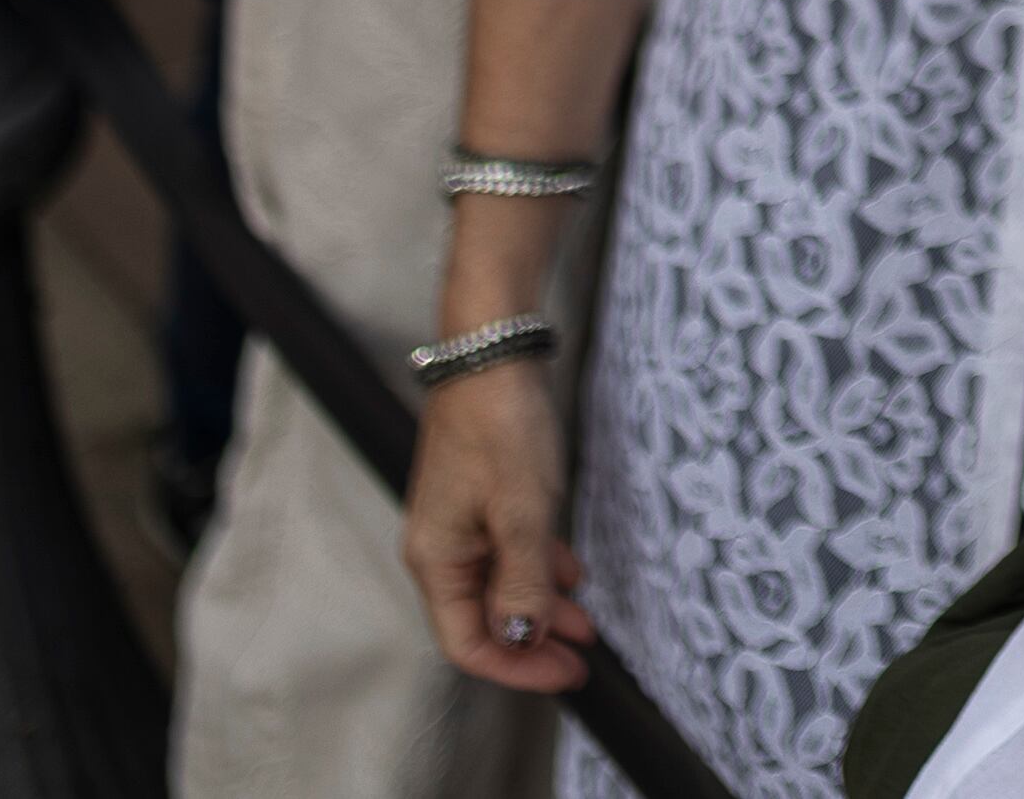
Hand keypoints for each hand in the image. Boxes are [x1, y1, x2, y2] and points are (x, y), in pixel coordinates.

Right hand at [404, 363, 595, 690]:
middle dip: (534, 643)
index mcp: (437, 559)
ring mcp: (460, 522)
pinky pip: (508, 552)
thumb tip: (521, 637)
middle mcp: (441, 547)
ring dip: (542, 607)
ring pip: (500, 586)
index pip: (467, 642)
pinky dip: (540, 569)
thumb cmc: (501, 424)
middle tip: (584, 656)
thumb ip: (523, 581)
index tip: (568, 672)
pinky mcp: (481, 498)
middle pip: (483, 620)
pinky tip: (571, 575)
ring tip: (586, 622)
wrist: (492, 351)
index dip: (518, 667)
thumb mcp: (523, 510)